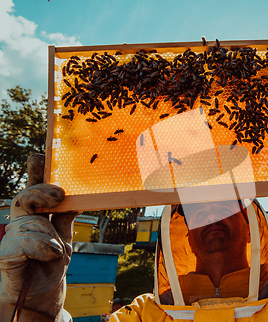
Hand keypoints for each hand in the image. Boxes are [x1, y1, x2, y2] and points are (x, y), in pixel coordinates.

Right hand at [0, 154, 78, 320]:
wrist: (43, 293)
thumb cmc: (52, 262)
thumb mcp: (65, 235)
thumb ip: (66, 216)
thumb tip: (78, 197)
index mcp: (36, 214)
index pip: (34, 189)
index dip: (35, 172)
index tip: (39, 156)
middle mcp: (21, 221)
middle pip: (26, 197)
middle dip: (42, 192)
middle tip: (59, 195)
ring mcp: (11, 236)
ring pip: (32, 223)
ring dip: (50, 237)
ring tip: (57, 251)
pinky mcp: (5, 253)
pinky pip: (25, 242)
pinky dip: (43, 247)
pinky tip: (51, 254)